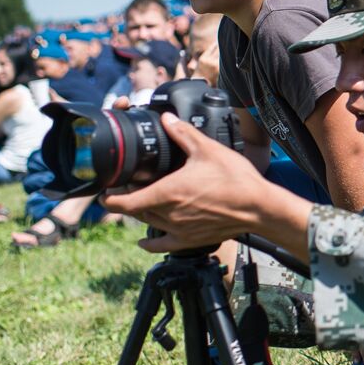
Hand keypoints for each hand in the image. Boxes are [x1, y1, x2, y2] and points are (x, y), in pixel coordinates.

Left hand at [102, 113, 270, 252]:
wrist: (258, 207)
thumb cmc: (235, 179)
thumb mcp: (208, 150)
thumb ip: (183, 134)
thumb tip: (167, 118)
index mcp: (167, 192)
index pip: (124, 203)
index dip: (109, 198)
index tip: (105, 191)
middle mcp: (168, 214)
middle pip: (135, 211)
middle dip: (127, 200)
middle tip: (128, 187)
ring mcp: (178, 229)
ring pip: (147, 224)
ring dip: (141, 214)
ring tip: (142, 201)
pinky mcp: (190, 239)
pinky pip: (162, 246)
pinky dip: (150, 244)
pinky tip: (144, 241)